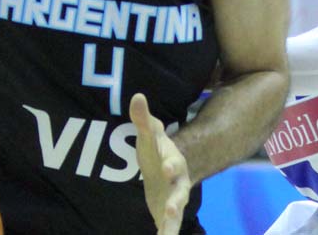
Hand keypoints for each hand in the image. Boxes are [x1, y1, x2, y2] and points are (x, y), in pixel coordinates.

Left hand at [130, 93, 189, 234]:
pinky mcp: (167, 213)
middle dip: (175, 201)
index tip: (166, 168)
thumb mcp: (148, 134)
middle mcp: (178, 182)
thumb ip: (142, 118)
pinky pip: (168, 228)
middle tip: (169, 210)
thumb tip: (137, 96)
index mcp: (172, 160)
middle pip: (180, 192)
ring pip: (176, 213)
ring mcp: (175, 199)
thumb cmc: (155, 149)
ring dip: (172, 223)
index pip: (172, 160)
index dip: (170, 163)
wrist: (165, 169)